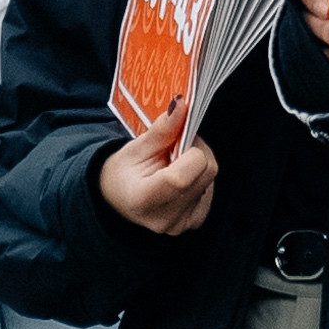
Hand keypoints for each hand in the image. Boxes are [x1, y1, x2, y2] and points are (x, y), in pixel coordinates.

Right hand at [98, 100, 218, 236]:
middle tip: (175, 146)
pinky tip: (180, 178)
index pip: (184, 175)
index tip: (179, 137)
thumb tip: (182, 105)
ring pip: (210, 178)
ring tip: (173, 164)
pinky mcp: (195, 222)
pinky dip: (198, 177)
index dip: (190, 149)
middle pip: (206, 172)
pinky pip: (209, 188)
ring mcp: (183, 224)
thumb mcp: (135, 148)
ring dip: (197, 164)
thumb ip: (162, 129)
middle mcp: (167, 218)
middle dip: (196, 151)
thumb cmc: (122, 174)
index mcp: (145, 200)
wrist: (117, 200)